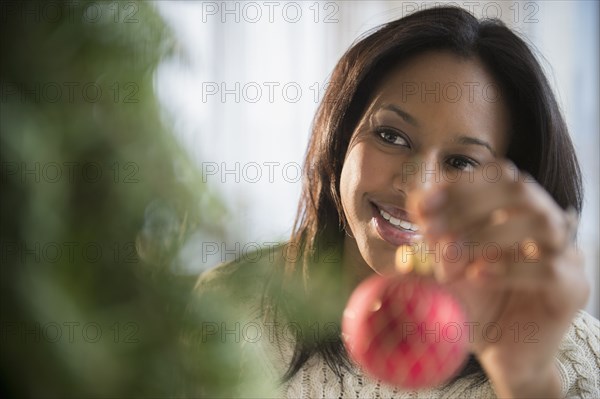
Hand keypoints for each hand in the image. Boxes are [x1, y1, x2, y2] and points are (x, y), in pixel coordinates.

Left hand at [409, 160, 588, 397]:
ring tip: (451, 257)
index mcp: (516, 213)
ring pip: (539, 221)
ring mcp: (564, 256)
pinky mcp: (571, 290)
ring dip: (486, 235)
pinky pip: (549, 269)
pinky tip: (478, 276)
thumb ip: (433, 238)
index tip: (422, 207)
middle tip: (433, 233)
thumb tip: (417, 206)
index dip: (458, 185)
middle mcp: (544, 226)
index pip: (497, 176)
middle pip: (520, 188)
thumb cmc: (473, 304)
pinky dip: (508, 268)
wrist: (499, 355)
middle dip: (469, 205)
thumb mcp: (443, 267)